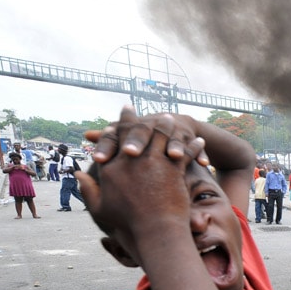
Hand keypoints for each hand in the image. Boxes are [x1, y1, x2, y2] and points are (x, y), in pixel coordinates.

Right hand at [77, 114, 198, 250]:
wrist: (154, 234)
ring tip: (172, 120)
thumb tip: (78, 173)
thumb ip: (88, 189)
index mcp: (111, 168)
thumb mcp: (101, 208)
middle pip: (136, 133)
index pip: (113, 139)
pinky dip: (192, 145)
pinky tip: (199, 140)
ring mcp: (153, 163)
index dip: (117, 126)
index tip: (122, 115)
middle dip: (142, 120)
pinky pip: (184, 151)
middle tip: (147, 112)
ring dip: (167, 127)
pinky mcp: (173, 169)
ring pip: (161, 137)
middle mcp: (131, 161)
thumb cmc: (127, 225)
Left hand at [84, 106, 207, 166]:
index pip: (114, 135)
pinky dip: (200, 153)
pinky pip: (195, 148)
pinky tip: (204, 164)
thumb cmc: (146, 140)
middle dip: (137, 141)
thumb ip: (109, 142)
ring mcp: (171, 132)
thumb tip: (86, 135)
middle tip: (132, 154)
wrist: (175, 125)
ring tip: (173, 156)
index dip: (106, 146)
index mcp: (131, 129)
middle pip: (142, 132)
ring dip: (173, 144)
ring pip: (172, 137)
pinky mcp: (190, 139)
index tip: (98, 160)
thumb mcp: (128, 140)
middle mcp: (151, 127)